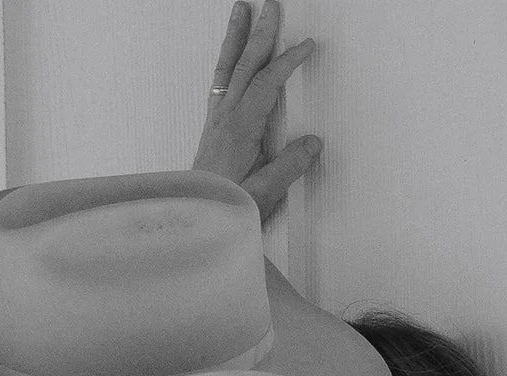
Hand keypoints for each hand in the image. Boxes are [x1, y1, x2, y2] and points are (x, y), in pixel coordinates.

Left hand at [191, 1, 320, 221]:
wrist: (193, 222)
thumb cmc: (227, 210)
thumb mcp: (264, 194)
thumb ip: (289, 167)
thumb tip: (313, 143)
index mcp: (240, 130)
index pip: (266, 84)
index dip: (286, 62)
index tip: (306, 46)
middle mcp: (225, 119)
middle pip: (244, 65)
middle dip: (260, 33)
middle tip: (271, 5)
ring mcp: (216, 122)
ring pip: (227, 70)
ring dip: (236, 38)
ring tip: (241, 11)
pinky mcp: (212, 129)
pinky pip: (220, 84)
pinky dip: (228, 62)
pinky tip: (231, 57)